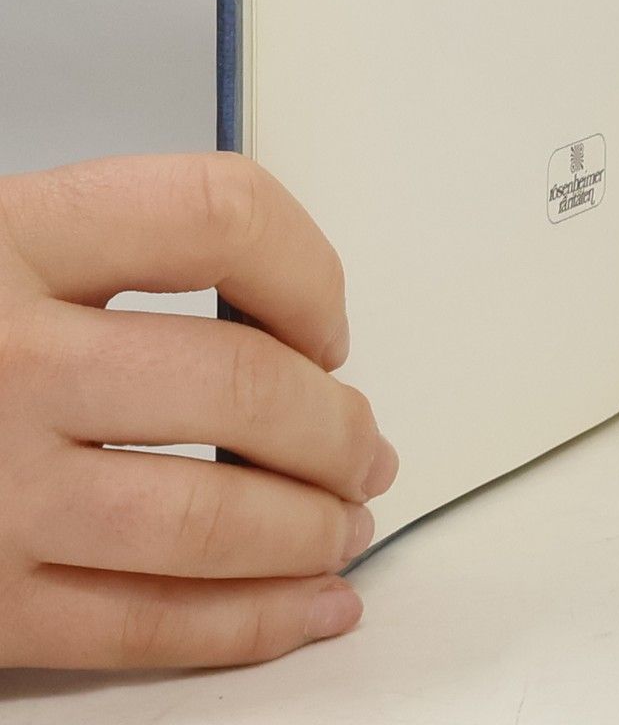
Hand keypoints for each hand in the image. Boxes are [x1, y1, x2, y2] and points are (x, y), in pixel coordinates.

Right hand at [0, 155, 397, 668]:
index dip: (307, 267)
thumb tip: (279, 311)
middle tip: (364, 444)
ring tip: (346, 521)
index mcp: (8, 240)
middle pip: (238, 383)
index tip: (327, 318)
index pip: (218, 215)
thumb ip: (109, 254)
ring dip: (310, 528)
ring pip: (205, 517)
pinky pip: (137, 623)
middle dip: (335, 426)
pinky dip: (248, 624)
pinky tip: (306, 607)